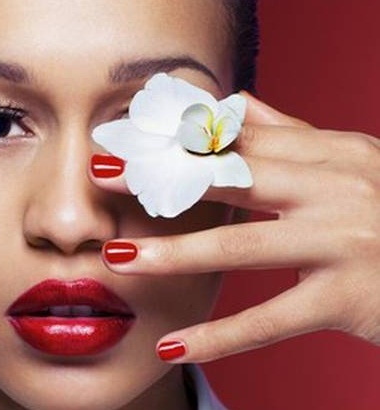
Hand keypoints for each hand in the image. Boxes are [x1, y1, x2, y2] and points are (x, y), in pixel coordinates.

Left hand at [91, 93, 379, 361]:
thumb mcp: (351, 160)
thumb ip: (290, 133)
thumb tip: (238, 101)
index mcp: (327, 153)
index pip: (237, 140)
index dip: (176, 139)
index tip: (125, 139)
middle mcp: (333, 188)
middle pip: (228, 178)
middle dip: (159, 179)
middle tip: (99, 178)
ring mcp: (342, 241)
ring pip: (241, 246)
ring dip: (174, 255)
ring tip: (120, 262)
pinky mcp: (352, 296)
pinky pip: (273, 321)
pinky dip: (221, 338)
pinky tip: (175, 348)